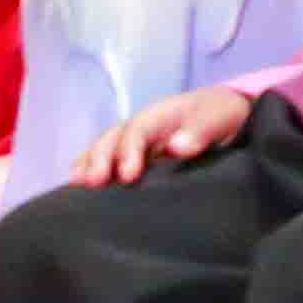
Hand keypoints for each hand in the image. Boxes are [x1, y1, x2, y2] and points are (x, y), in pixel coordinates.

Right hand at [81, 84, 252, 185]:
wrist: (225, 115)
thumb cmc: (220, 116)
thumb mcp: (219, 118)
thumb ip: (201, 131)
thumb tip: (176, 147)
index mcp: (161, 115)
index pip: (139, 130)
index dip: (130, 151)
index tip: (129, 175)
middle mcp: (141, 125)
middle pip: (114, 138)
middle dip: (102, 159)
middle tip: (94, 182)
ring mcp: (134, 140)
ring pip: (105, 147)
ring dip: (90, 164)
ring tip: (78, 185)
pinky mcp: (134, 156)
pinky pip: (107, 159)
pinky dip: (90, 168)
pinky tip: (78, 187)